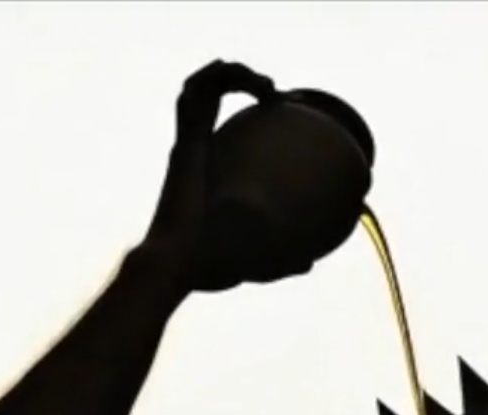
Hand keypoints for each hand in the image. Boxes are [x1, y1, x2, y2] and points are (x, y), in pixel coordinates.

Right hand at [142, 60, 285, 293]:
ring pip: (199, 86)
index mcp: (202, 171)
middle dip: (237, 79)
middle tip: (273, 93)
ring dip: (232, 73)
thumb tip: (308, 264)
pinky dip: (224, 79)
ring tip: (267, 87)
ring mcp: (187, 145)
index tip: (274, 106)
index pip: (208, 122)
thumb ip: (281, 260)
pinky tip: (257, 87)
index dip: (235, 103)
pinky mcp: (188, 144)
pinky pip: (197, 94)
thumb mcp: (256, 261)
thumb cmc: (208, 267)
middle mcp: (191, 152)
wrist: (179, 267)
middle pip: (202, 96)